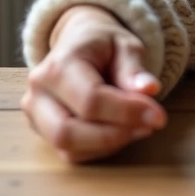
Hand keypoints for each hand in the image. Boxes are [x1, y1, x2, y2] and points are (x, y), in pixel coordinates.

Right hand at [21, 4, 167, 163]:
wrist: (79, 42)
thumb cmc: (103, 44)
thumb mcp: (125, 44)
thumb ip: (134, 69)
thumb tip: (149, 90)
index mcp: (57, 66)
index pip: (90, 100)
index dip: (126, 112)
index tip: (159, 115)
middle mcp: (38, 93)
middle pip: (68, 132)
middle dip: (114, 135)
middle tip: (148, 126)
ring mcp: (35, 115)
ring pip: (68, 148)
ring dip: (110, 144)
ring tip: (139, 126)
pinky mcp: (42, 132)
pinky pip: (72, 153)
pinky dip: (101, 149)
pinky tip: (121, 130)